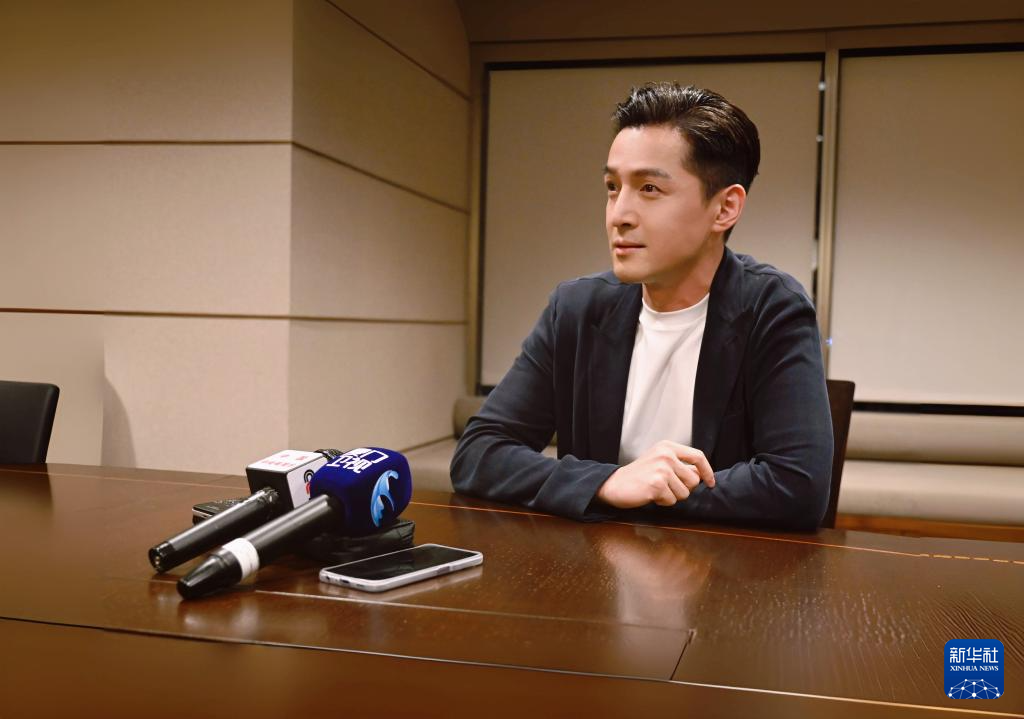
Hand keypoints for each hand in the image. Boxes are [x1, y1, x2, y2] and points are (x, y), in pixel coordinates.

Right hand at [596, 440, 714, 508]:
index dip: (707, 471)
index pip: (698, 457)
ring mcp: (661, 469)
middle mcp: (666, 455)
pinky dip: (663, 502)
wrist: (614, 484)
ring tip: (657, 490)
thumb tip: (701, 474)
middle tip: (667, 487)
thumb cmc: (638, 475)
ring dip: (673, 496)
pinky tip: (651, 495)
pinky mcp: (657, 484)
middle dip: (684, 489)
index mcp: (667, 447)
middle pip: (694, 480)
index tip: (710, 482)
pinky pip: (672, 500)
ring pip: (685, 493)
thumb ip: (680, 465)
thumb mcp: (659, 462)